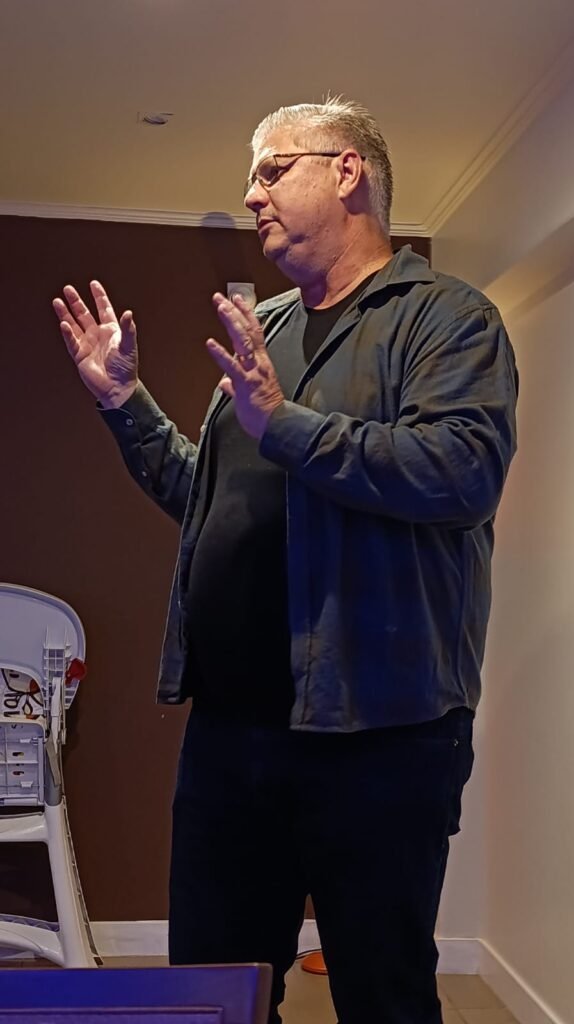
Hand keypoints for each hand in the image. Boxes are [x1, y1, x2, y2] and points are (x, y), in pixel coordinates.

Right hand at [53, 281, 137, 408]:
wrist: (117, 388)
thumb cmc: (126, 368)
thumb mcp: (129, 346)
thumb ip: (128, 329)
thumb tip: (128, 313)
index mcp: (111, 331)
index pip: (104, 309)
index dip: (99, 297)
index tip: (93, 284)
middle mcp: (97, 335)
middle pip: (84, 314)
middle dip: (76, 301)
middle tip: (68, 289)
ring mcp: (87, 344)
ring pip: (74, 325)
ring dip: (66, 313)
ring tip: (57, 301)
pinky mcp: (79, 355)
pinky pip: (71, 341)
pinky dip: (67, 333)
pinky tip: (63, 323)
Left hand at [206, 292, 284, 439]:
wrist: (276, 425)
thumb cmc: (264, 413)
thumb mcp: (248, 395)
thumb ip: (234, 386)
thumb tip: (223, 383)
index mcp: (261, 363)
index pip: (255, 333)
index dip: (246, 314)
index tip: (237, 299)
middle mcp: (258, 363)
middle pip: (247, 331)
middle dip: (235, 312)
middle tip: (222, 297)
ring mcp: (252, 371)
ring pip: (242, 342)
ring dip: (231, 323)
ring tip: (221, 307)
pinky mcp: (244, 383)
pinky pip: (231, 366)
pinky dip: (220, 354)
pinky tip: (210, 343)